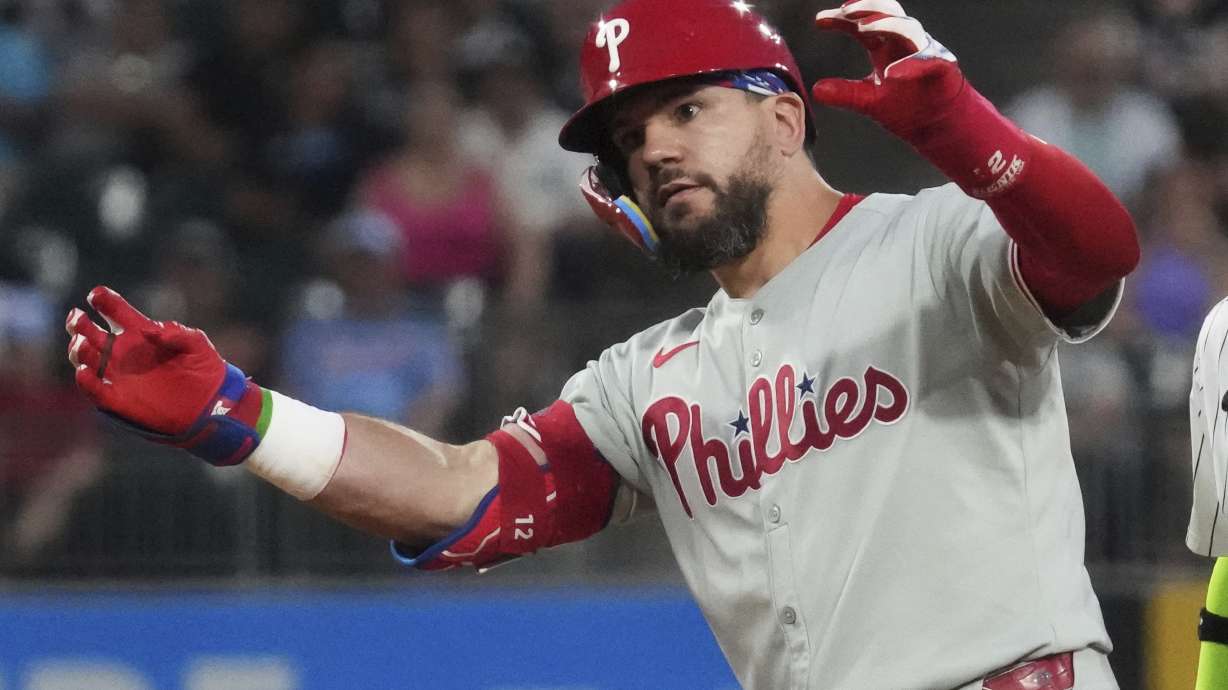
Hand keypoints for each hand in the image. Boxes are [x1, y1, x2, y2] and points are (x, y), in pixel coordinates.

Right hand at [66, 286, 260, 464]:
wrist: (212, 402)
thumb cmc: (205, 368)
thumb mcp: (197, 344)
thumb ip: (178, 333)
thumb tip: (151, 331)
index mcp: (140, 333)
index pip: (115, 312)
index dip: (104, 301)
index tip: (96, 295)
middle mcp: (123, 352)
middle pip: (90, 333)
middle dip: (79, 323)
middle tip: (78, 317)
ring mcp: (118, 375)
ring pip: (86, 359)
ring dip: (79, 349)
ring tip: (83, 342)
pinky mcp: (119, 400)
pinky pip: (95, 391)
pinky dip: (86, 382)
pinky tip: (85, 372)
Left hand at [811, 0, 961, 137]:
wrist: (937, 126)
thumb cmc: (907, 107)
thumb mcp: (868, 100)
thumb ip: (845, 94)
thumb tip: (816, 90)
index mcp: (885, 46)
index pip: (862, 23)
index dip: (841, 19)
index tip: (819, 20)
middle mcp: (904, 42)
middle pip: (887, 11)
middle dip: (866, 7)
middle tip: (844, 11)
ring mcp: (924, 51)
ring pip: (907, 27)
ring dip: (885, 25)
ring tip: (862, 29)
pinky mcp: (942, 67)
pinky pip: (928, 59)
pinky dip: (911, 64)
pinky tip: (892, 73)